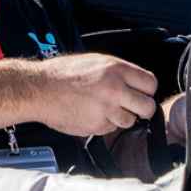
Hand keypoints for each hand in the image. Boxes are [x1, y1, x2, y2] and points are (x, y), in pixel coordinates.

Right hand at [26, 54, 157, 137]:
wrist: (39, 89)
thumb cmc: (62, 74)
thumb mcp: (95, 62)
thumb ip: (118, 72)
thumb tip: (135, 83)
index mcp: (116, 69)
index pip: (151, 83)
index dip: (147, 90)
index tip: (142, 93)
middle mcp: (114, 89)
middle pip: (148, 107)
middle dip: (142, 109)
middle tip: (133, 107)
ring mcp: (106, 109)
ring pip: (130, 121)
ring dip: (122, 118)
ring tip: (106, 109)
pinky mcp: (97, 126)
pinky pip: (111, 128)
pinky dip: (105, 124)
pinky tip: (92, 114)